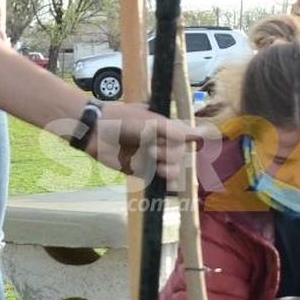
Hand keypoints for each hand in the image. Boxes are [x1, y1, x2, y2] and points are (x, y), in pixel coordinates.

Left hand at [85, 101, 207, 180]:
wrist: (96, 131)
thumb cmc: (122, 119)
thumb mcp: (149, 121)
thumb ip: (173, 130)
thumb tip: (199, 135)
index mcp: (165, 128)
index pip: (188, 136)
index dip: (195, 138)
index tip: (203, 137)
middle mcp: (160, 143)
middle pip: (181, 154)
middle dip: (170, 151)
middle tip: (152, 144)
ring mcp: (152, 157)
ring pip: (174, 168)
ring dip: (167, 164)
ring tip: (150, 156)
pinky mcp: (142, 171)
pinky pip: (161, 180)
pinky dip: (166, 180)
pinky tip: (163, 176)